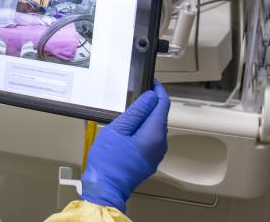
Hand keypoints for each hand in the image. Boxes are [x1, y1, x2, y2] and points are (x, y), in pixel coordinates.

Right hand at [80, 81, 169, 212]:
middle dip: (151, 103)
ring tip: (129, 109)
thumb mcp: (118, 129)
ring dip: (145, 116)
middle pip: (160, 116)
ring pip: (154, 127)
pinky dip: (142, 128)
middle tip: (136, 93)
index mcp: (154, 134)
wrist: (105, 187)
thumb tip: (150, 97)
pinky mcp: (148, 160)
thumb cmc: (109, 160)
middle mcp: (160, 144)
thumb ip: (136, 112)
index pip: (163, 105)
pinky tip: (128, 128)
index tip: (151, 82)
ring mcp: (155, 154)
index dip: (158, 91)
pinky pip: (149, 138)